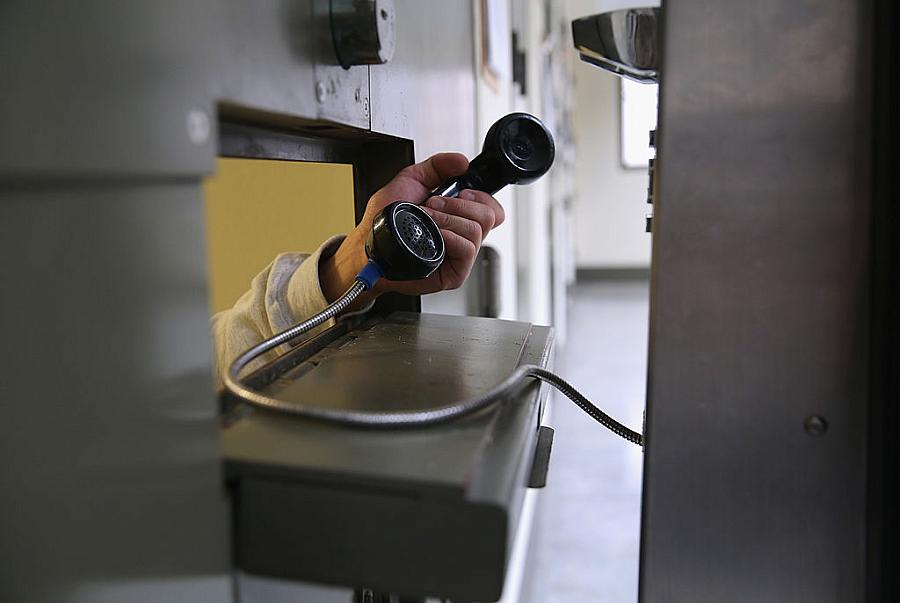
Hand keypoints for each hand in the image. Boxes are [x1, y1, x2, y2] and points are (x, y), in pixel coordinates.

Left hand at [320, 152, 504, 301]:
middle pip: (490, 216)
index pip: (492, 207)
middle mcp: (462, 235)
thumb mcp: (411, 180)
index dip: (481, 196)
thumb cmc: (386, 219)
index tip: (459, 192)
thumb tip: (462, 162)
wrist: (369, 243)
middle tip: (432, 206)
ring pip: (477, 230)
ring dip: (448, 219)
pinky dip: (450, 236)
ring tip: (426, 220)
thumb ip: (438, 166)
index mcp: (459, 215)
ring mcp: (460, 255)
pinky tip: (434, 235)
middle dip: (458, 205)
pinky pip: (468, 250)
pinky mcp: (455, 273)